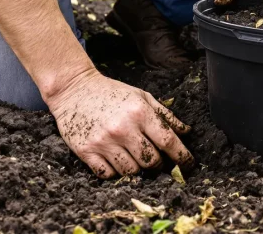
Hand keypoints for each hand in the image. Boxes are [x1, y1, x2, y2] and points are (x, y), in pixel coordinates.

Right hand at [47, 70, 193, 178]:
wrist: (74, 89)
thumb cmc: (111, 92)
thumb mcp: (141, 96)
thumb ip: (165, 115)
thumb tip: (186, 132)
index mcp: (139, 112)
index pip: (168, 141)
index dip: (182, 156)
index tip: (188, 164)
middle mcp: (123, 128)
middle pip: (151, 161)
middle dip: (157, 163)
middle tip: (154, 158)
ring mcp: (104, 142)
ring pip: (131, 171)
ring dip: (136, 168)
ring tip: (132, 156)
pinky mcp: (87, 152)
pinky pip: (109, 175)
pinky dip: (115, 171)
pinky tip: (115, 159)